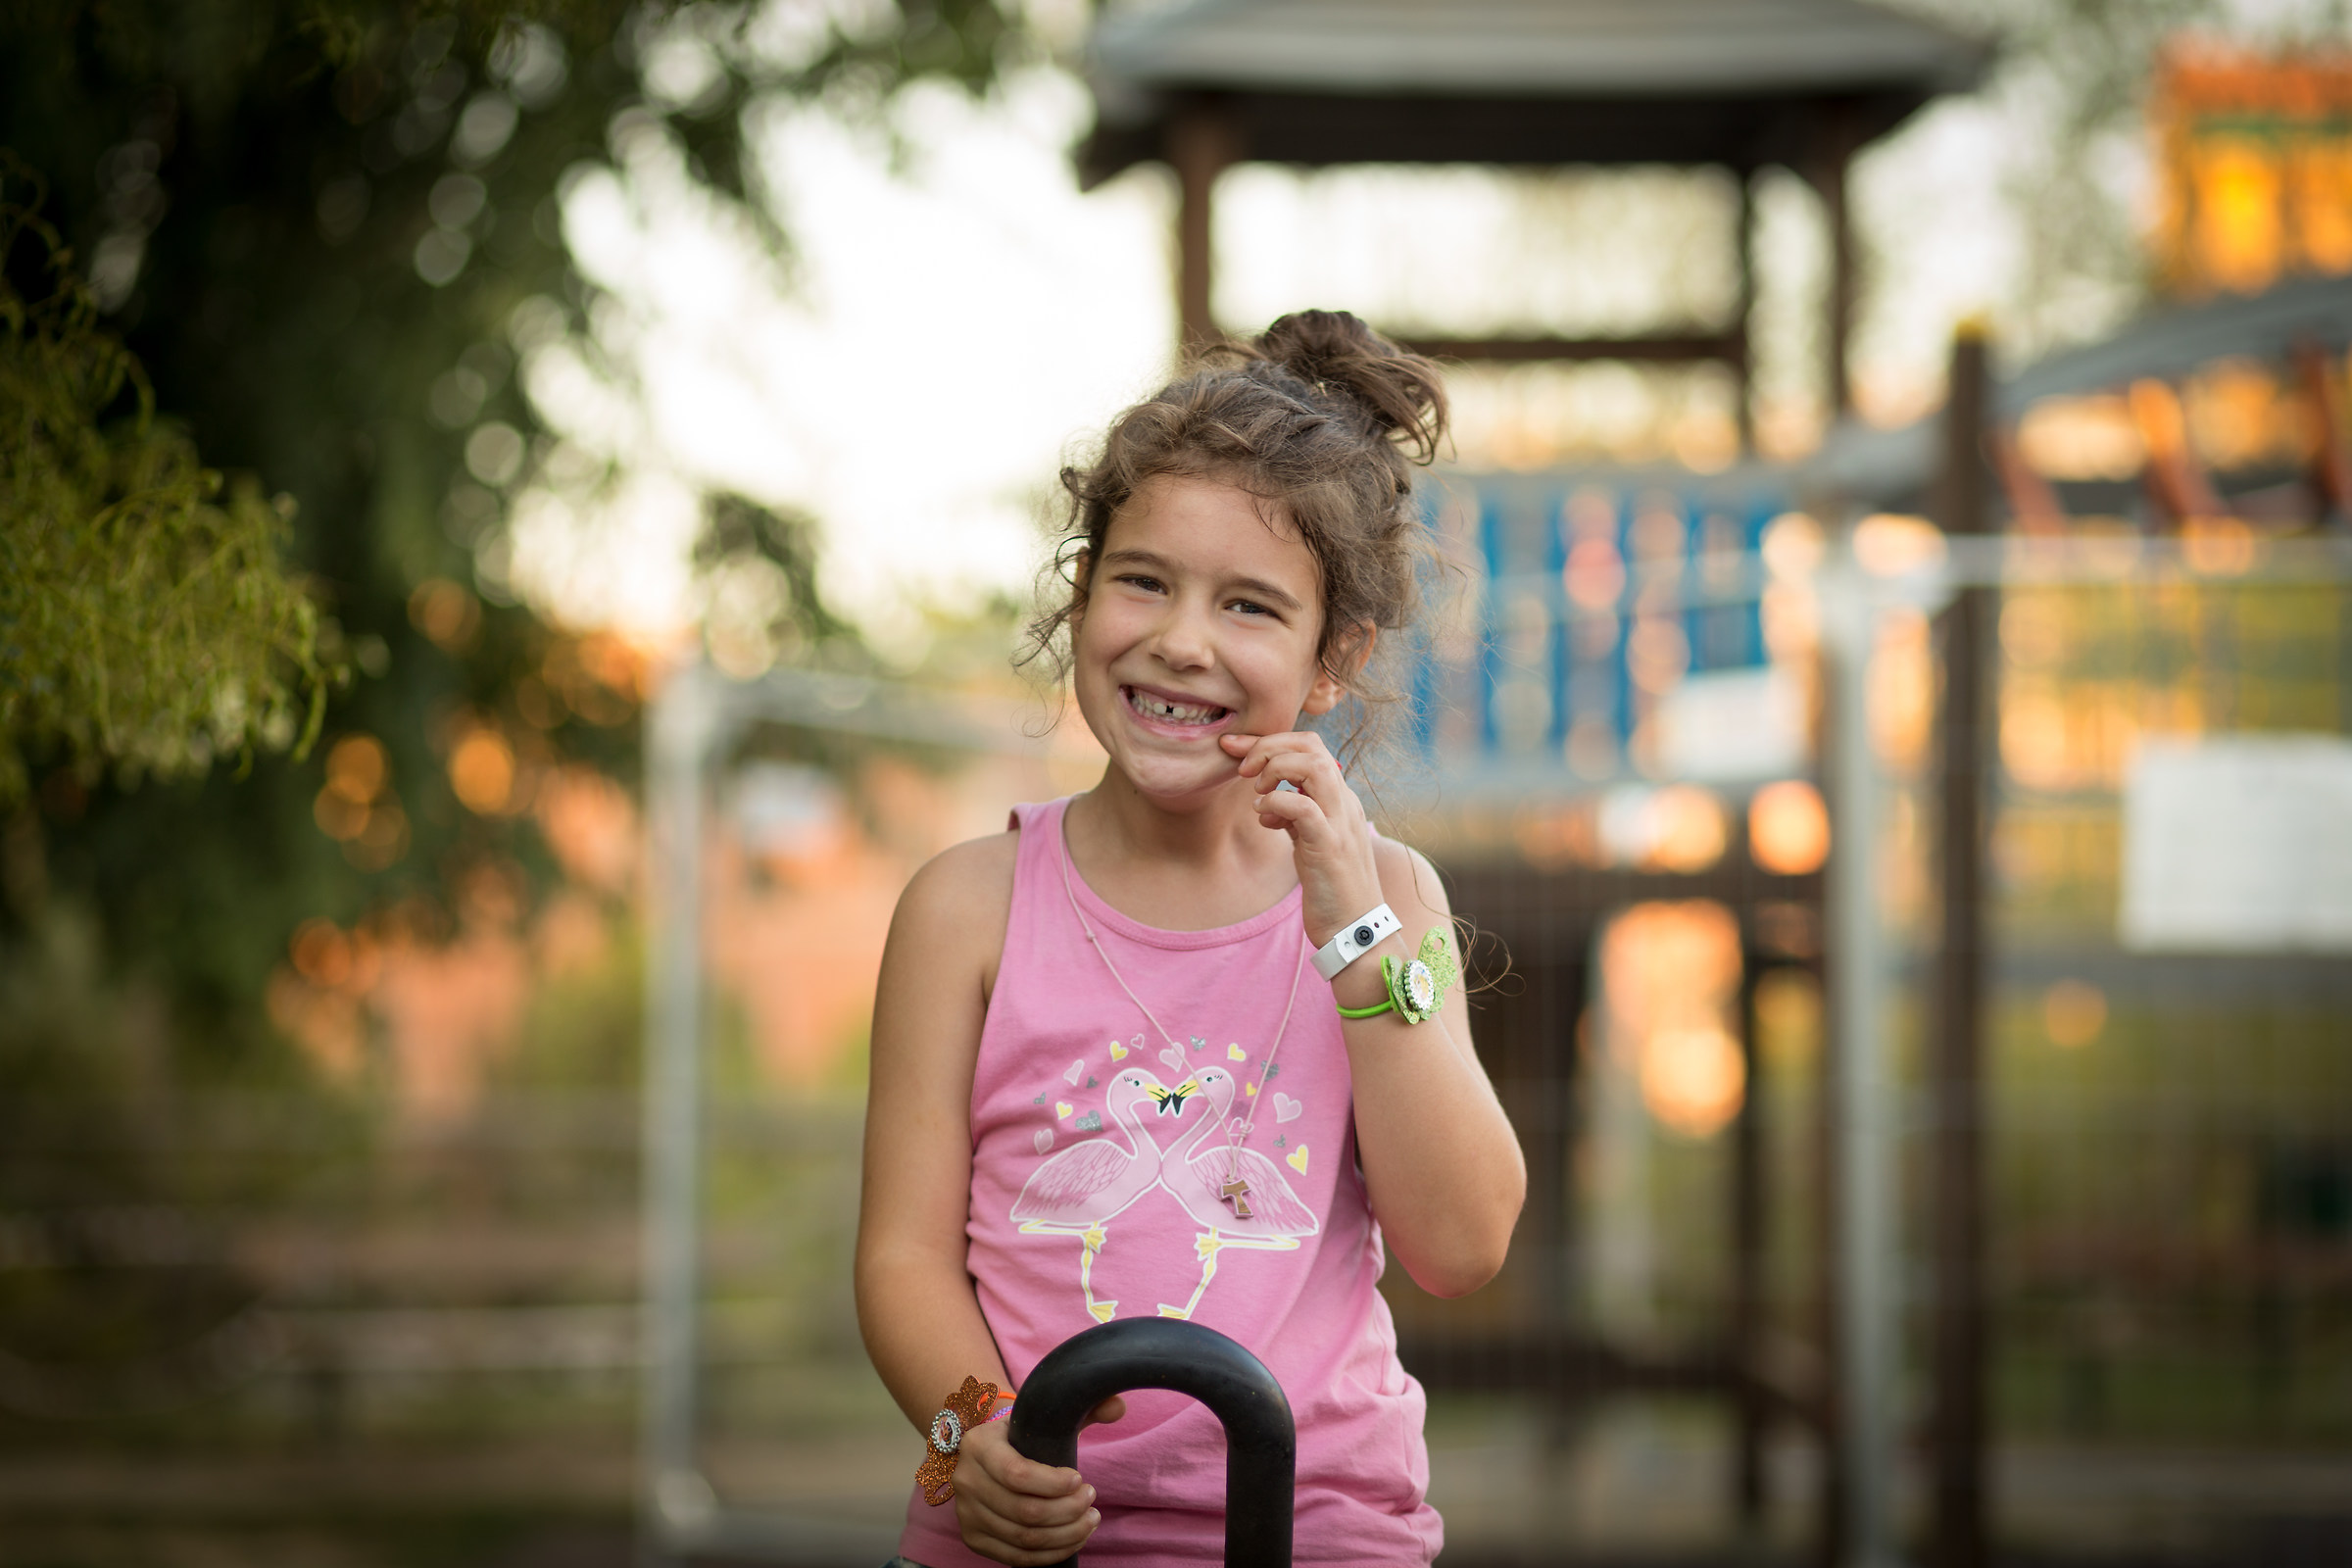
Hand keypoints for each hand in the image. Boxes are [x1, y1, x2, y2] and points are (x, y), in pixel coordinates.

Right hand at [952, 1396, 1123, 1565]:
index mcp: (979, 1444)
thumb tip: (1118, 1407)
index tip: (1080, 1480)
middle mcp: (965, 1480)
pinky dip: (1051, 1554)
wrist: (988, 1452)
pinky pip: (1016, 1557)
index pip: (1017, 1474)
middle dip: (1068, 1510)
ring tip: (1090, 1520)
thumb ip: (1082, 1406)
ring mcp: (966, 1513)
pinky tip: (1074, 1539)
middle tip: (1091, 1500)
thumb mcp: (1045, 1414)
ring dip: (1066, 1534)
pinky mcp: (973, 1538)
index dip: (1055, 1484)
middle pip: (1025, 1511)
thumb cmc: (1023, 1432)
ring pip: (1024, 1538)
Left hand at [1220, 730, 1382, 946]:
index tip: (1236, 750)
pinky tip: (1262, 817)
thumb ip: (1295, 818)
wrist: (1355, 932)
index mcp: (1340, 800)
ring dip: (1275, 769)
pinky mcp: (1329, 847)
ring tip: (1256, 792)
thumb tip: (1267, 802)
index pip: (1311, 747)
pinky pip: (1303, 807)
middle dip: (1269, 746)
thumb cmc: (1331, 890)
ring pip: (1313, 766)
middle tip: (1242, 768)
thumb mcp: (1311, 843)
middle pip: (1311, 746)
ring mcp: (1339, 824)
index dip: (1272, 741)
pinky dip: (1276, 803)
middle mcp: (1344, 804)